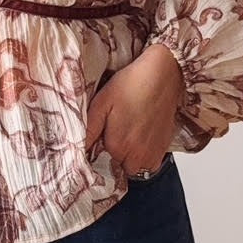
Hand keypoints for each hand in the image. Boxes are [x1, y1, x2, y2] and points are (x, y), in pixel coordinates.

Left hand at [85, 43, 182, 171]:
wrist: (163, 75)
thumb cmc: (132, 84)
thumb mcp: (101, 103)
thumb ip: (89, 130)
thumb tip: (78, 149)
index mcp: (117, 145)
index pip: (100, 161)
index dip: (99, 147)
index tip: (102, 134)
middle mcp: (136, 155)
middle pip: (118, 166)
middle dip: (114, 153)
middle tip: (116, 130)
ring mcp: (152, 154)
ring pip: (134, 167)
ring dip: (130, 157)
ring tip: (130, 133)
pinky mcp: (164, 148)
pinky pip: (150, 164)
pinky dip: (145, 155)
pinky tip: (142, 136)